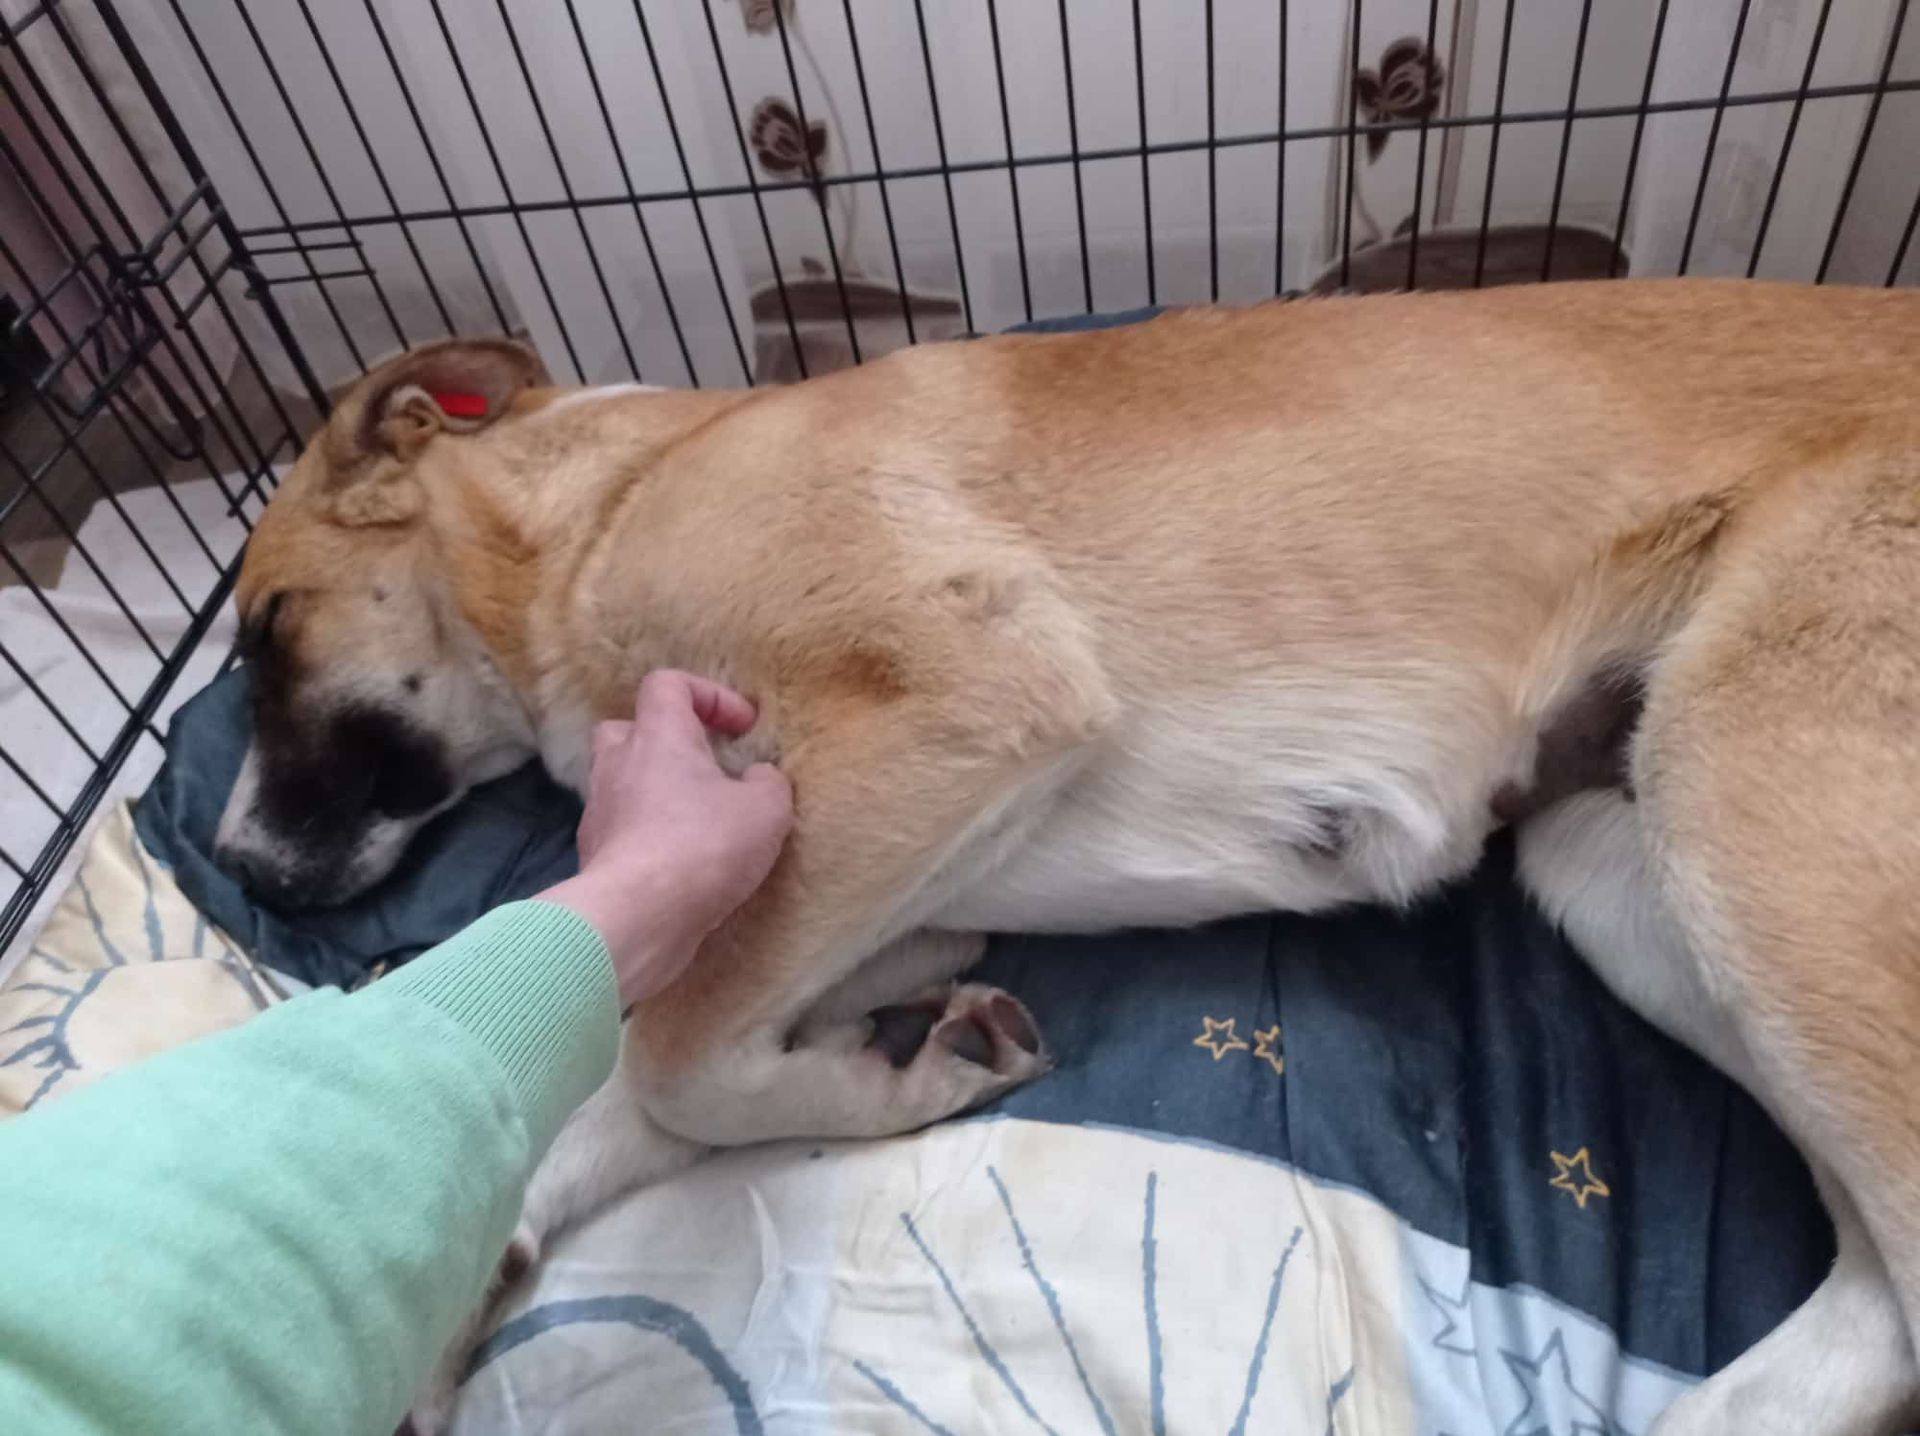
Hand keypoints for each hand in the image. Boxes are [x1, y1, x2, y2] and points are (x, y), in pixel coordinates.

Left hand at [541, 671, 791, 1006]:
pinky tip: (677, 863)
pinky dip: (645, 835)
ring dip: (653, 792)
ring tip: (693, 821)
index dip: (707, 695)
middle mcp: (618, 765)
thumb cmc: (703, 846)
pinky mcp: (593, 856)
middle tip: (700, 767)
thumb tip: (756, 778)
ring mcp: (598, 812)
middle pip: (626, 729)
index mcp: (658, 736)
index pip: (667, 684)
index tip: (742, 728)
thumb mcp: (766, 810)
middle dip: (662, 741)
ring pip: (619, 783)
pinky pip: (620, 830)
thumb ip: (768, 783)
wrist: (638, 916)